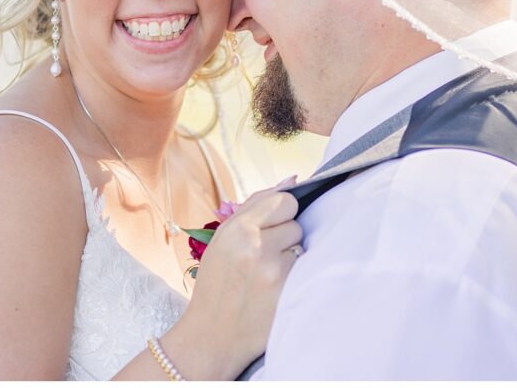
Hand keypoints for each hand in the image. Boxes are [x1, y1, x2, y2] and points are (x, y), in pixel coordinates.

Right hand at [172, 177, 301, 375]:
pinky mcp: (287, 293)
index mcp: (237, 229)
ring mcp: (273, 271)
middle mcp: (255, 247)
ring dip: (290, 257)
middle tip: (264, 256)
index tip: (273, 225)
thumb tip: (292, 180)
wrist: (211, 336)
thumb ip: (255, 207)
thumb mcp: (223, 240)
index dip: (282, 212)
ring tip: (267, 275)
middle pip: (295, 223)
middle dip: (284, 236)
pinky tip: (274, 290)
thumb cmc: (217, 284)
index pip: (284, 200)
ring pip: (301, 246)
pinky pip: (304, 270)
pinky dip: (294, 278)